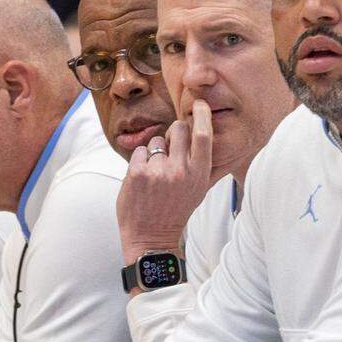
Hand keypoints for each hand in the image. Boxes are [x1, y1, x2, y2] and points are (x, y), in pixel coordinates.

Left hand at [117, 99, 213, 264]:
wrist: (151, 237)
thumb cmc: (174, 210)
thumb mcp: (197, 189)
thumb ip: (198, 163)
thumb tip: (198, 130)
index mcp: (199, 174)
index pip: (203, 135)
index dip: (201, 116)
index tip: (199, 105)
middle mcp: (181, 170)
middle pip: (178, 129)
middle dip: (172, 132)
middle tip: (168, 147)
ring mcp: (158, 171)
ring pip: (155, 141)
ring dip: (153, 152)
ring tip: (154, 175)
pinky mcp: (138, 173)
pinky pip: (138, 152)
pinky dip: (139, 162)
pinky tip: (142, 180)